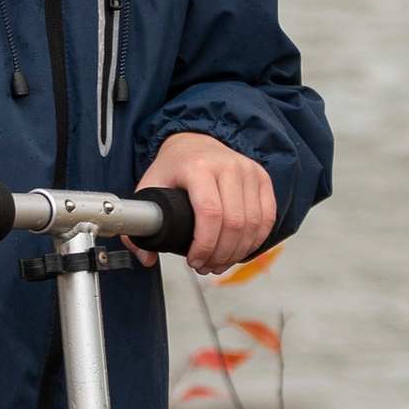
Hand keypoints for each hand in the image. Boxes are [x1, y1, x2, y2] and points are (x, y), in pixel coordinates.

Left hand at [133, 130, 275, 275]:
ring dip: (238, 252)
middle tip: (206, 267)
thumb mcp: (149, 188)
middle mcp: (227, 166)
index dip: (205, 244)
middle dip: (221, 254)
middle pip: (234, 223)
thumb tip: (146, 259)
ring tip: (220, 263)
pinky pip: (267, 217)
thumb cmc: (173, 167)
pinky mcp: (262, 177)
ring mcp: (248, 170)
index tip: (193, 260)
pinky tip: (240, 251)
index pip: (210, 212)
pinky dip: (256, 240)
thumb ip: (141, 224)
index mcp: (197, 167)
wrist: (194, 141)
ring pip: (253, 224)